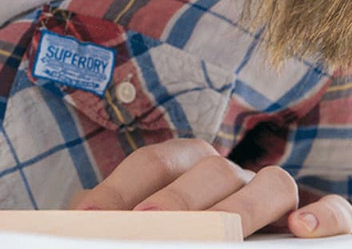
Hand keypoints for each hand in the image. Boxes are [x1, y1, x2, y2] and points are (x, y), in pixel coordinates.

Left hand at [66, 138, 351, 238]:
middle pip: (206, 169)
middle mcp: (232, 174)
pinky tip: (303, 229)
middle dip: (174, 201)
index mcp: (186, 168)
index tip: (89, 218)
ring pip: (269, 181)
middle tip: (143, 229)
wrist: (252, 245)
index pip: (151, 163)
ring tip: (217, 238)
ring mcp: (277, 195)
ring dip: (241, 207)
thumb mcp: (155, 232)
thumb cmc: (191, 236)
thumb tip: (77, 226)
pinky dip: (325, 213)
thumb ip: (121, 228)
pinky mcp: (324, 220)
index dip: (121, 187)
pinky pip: (336, 207)